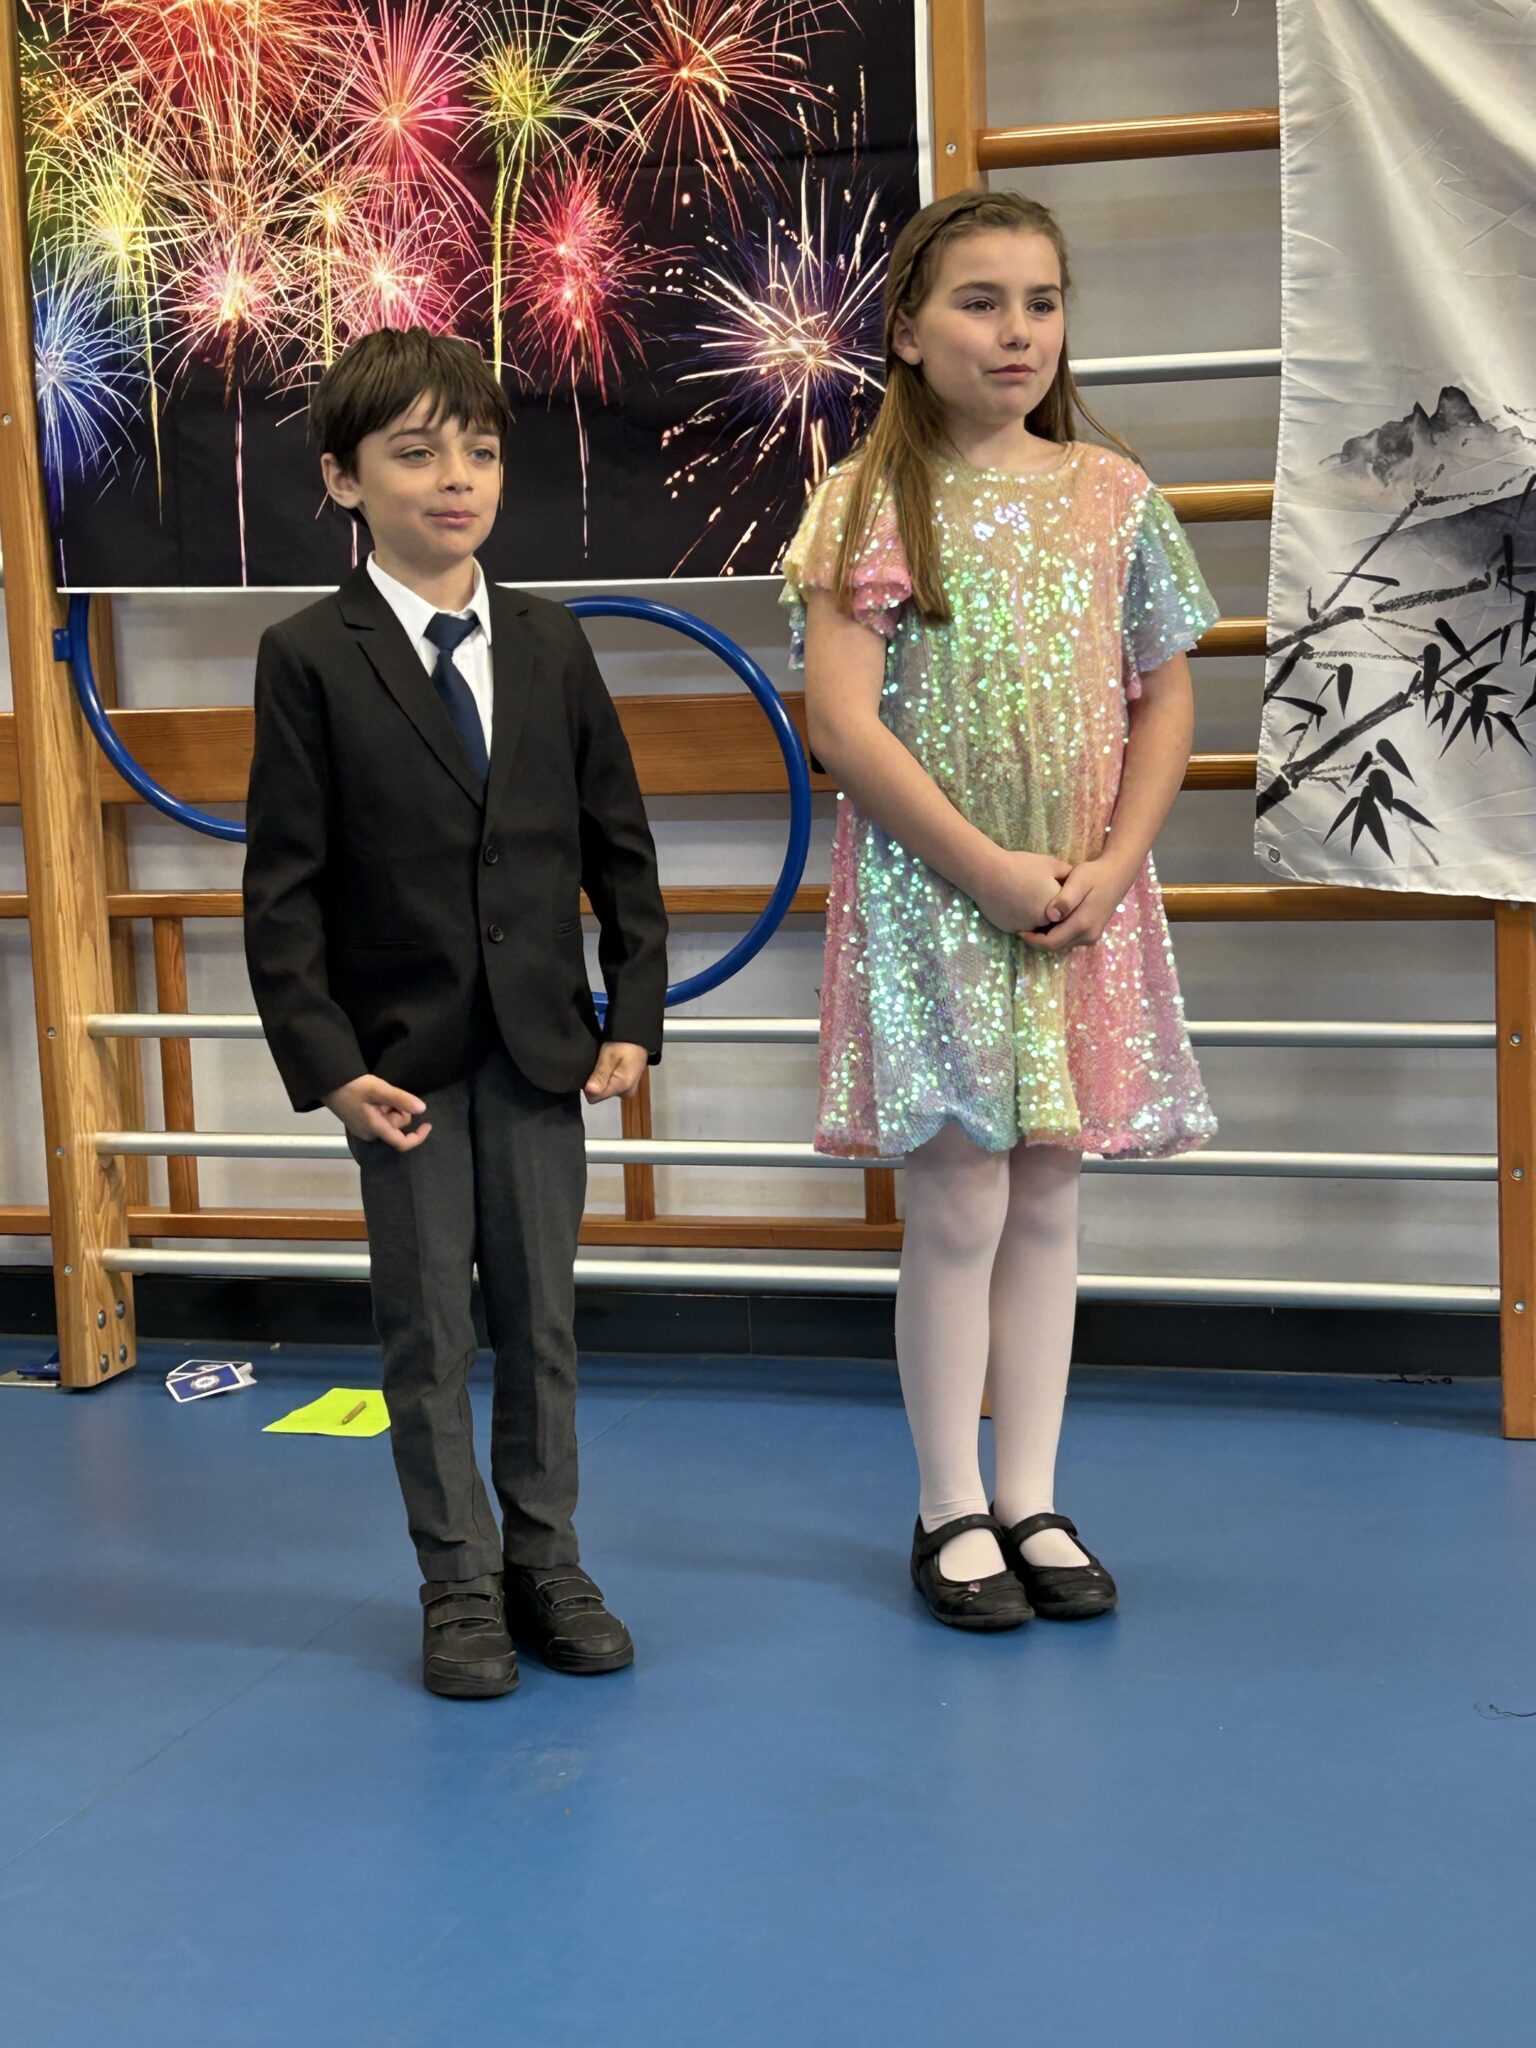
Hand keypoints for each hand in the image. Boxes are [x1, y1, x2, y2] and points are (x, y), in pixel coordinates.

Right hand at [324, 1074, 430, 1150]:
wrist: (327, 1081)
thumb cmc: (352, 1086)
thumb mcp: (378, 1089)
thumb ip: (401, 1099)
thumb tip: (422, 1109)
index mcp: (374, 1129)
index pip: (401, 1143)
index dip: (418, 1137)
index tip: (428, 1124)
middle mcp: (370, 1134)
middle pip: (397, 1126)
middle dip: (397, 1109)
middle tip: (384, 1095)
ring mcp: (363, 1129)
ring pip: (389, 1120)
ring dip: (389, 1106)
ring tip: (375, 1095)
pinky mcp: (360, 1122)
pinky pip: (380, 1117)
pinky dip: (382, 1107)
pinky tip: (373, 1098)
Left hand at [583, 1042, 648, 1102]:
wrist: (639, 1038)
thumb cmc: (624, 1044)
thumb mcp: (608, 1056)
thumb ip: (600, 1075)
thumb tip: (589, 1091)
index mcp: (622, 1087)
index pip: (594, 1097)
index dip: (589, 1085)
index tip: (593, 1070)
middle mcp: (626, 1093)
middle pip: (600, 1095)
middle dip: (596, 1081)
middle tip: (602, 1064)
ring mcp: (627, 1091)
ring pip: (605, 1090)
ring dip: (602, 1079)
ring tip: (607, 1064)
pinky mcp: (627, 1087)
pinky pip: (611, 1086)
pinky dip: (608, 1078)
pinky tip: (611, 1067)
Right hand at [972, 850, 1073, 935]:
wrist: (987, 873)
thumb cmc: (1021, 866)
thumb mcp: (1051, 864)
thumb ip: (1068, 874)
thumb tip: (1076, 880)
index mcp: (1057, 907)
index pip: (1068, 910)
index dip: (1065, 901)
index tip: (1059, 891)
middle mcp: (1043, 922)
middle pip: (1053, 922)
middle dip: (1052, 912)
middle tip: (1042, 895)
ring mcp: (1025, 928)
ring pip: (1036, 926)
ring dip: (1036, 918)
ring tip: (1028, 898)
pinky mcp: (1010, 929)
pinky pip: (1020, 926)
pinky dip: (1020, 918)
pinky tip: (1015, 903)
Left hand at [1021, 856, 1137, 952]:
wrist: (1117, 875)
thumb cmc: (1094, 874)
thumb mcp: (1079, 880)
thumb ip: (1065, 898)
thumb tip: (1051, 916)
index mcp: (1083, 924)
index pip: (1050, 942)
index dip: (1032, 939)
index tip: (1019, 928)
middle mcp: (1088, 935)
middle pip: (1055, 946)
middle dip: (1036, 939)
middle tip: (1022, 925)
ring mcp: (1091, 936)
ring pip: (1061, 944)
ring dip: (1045, 937)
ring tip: (1032, 922)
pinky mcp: (1091, 934)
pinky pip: (1068, 939)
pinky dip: (1055, 934)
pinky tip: (1046, 921)